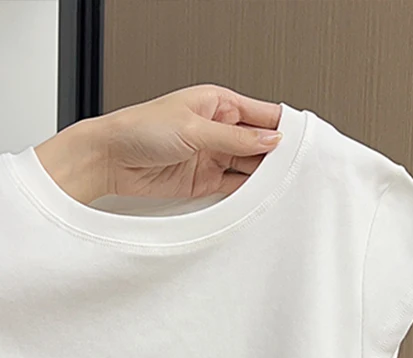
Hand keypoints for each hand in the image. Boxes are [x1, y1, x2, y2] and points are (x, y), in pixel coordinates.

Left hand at [35, 84, 281, 204]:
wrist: (109, 159)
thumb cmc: (139, 129)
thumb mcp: (194, 128)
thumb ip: (235, 138)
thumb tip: (271, 141)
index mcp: (219, 103)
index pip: (264, 115)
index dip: (285, 129)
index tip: (304, 143)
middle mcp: (218, 129)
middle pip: (260, 144)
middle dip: (277, 157)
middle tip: (296, 172)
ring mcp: (211, 157)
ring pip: (248, 168)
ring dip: (263, 179)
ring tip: (280, 188)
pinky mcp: (202, 182)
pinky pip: (232, 188)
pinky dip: (245, 194)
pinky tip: (257, 199)